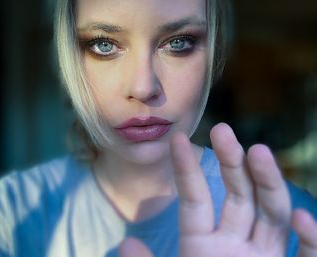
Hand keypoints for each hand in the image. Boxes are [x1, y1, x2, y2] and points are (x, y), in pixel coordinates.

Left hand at [119, 123, 316, 256]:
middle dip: (231, 163)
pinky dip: (308, 237)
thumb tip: (125, 244)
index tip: (176, 139)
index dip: (185, 170)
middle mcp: (236, 245)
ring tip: (258, 151)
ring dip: (267, 183)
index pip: (195, 199)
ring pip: (270, 212)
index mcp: (203, 245)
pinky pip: (306, 254)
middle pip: (237, 196)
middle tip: (222, 130)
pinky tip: (300, 216)